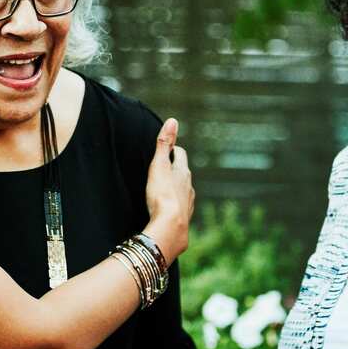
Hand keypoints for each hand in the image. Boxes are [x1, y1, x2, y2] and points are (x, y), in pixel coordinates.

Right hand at [143, 118, 193, 262]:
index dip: (173, 150)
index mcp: (183, 172)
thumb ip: (163, 144)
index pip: (180, 154)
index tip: (166, 149)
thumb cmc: (162, 195)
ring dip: (176, 188)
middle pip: (183, 173)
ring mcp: (188, 203)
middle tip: (164, 167)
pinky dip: (175, 205)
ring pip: (184, 191)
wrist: (170, 228)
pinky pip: (181, 207)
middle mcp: (189, 187)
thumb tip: (172, 121)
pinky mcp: (184, 219)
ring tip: (165, 189)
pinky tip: (168, 210)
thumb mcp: (159, 166)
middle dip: (175, 168)